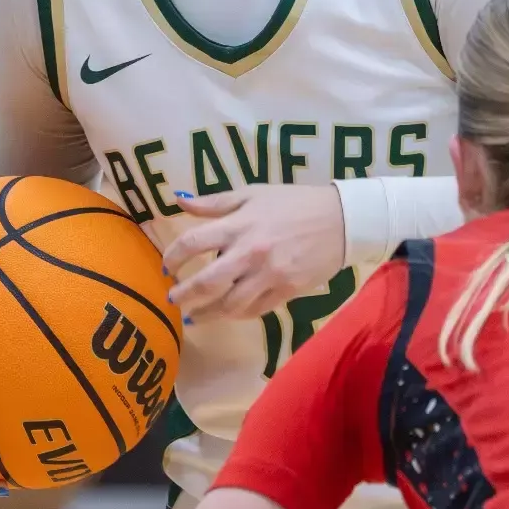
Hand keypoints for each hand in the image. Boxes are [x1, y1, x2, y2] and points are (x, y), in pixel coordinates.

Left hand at [161, 186, 346, 321]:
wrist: (341, 219)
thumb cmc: (294, 203)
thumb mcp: (253, 193)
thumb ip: (215, 202)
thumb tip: (179, 200)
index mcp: (239, 225)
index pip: (193, 242)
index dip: (173, 256)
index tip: (168, 265)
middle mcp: (250, 253)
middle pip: (207, 281)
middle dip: (183, 293)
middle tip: (173, 298)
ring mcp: (269, 275)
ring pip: (229, 304)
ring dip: (206, 313)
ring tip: (194, 315)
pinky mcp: (286, 291)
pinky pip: (254, 310)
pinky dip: (236, 315)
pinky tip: (226, 313)